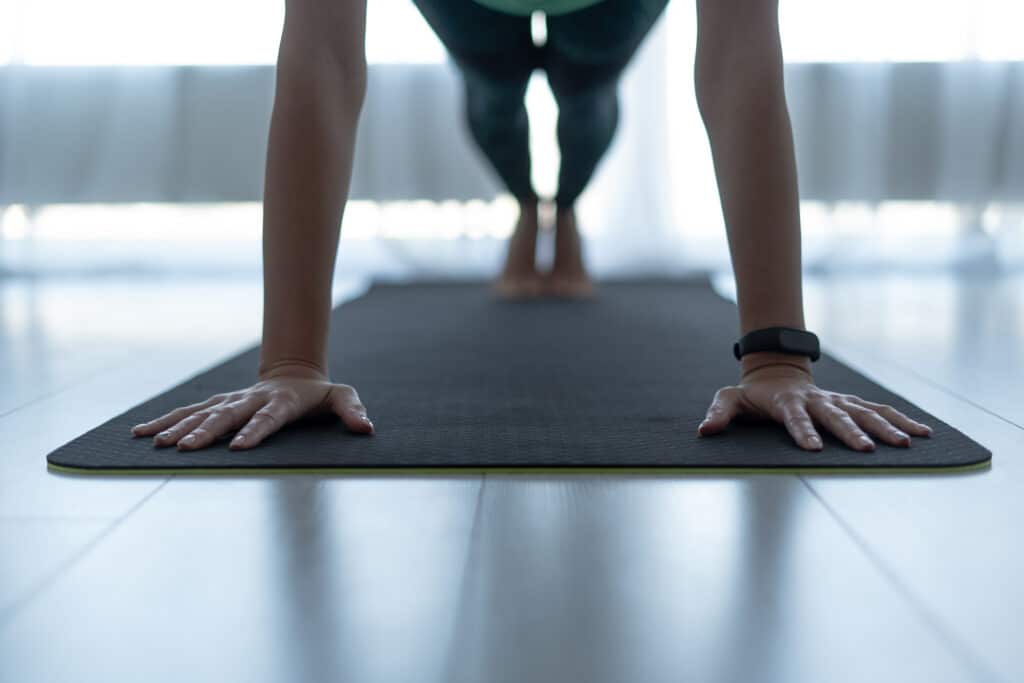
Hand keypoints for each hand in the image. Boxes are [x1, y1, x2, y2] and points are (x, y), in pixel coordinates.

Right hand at [129, 367, 372, 450]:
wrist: (294, 373)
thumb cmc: (319, 394)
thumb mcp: (341, 397)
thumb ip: (352, 410)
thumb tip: (366, 427)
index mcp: (281, 402)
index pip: (268, 418)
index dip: (256, 431)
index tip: (241, 447)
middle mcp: (251, 399)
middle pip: (227, 416)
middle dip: (206, 432)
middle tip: (185, 448)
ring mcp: (231, 401)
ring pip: (201, 413)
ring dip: (179, 428)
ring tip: (157, 444)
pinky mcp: (217, 404)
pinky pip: (187, 412)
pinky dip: (164, 421)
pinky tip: (140, 433)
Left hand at [697, 363, 931, 451]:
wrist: (776, 371)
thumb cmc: (752, 393)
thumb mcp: (730, 399)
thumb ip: (719, 413)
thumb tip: (705, 430)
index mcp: (787, 402)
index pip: (794, 418)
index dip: (802, 432)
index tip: (812, 449)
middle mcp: (817, 400)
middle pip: (835, 416)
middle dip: (850, 433)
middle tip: (865, 451)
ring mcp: (836, 401)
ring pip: (864, 412)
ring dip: (884, 427)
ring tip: (905, 444)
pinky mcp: (850, 403)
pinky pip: (879, 410)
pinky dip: (901, 419)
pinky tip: (923, 433)